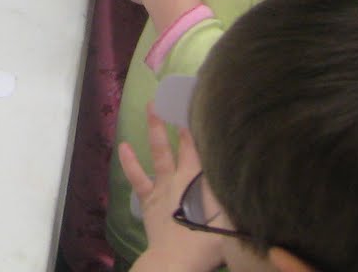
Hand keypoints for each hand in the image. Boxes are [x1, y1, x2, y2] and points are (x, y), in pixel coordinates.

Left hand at [120, 112, 222, 271]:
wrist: (176, 261)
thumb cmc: (204, 242)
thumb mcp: (226, 217)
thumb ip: (228, 193)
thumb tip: (234, 173)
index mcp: (201, 180)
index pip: (205, 151)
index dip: (205, 131)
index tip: (205, 111)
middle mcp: (181, 177)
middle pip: (185, 146)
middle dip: (183, 123)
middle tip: (180, 101)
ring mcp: (163, 187)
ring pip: (160, 153)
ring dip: (156, 130)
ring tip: (151, 107)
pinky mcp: (149, 200)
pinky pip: (138, 178)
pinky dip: (129, 161)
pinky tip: (123, 145)